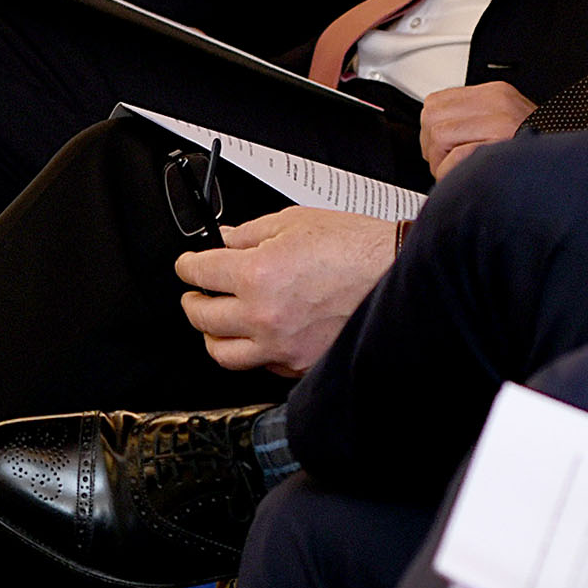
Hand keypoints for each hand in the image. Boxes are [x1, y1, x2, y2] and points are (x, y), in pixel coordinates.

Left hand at [175, 206, 397, 374]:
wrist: (399, 275)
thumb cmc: (358, 248)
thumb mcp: (297, 221)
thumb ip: (251, 233)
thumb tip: (225, 241)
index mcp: (258, 274)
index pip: (199, 272)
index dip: (187, 265)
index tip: (188, 265)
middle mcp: (264, 316)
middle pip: (202, 317)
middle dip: (193, 301)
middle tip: (197, 293)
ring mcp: (282, 346)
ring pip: (223, 353)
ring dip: (213, 335)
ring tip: (217, 322)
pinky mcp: (301, 364)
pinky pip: (262, 366)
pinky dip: (254, 352)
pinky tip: (258, 336)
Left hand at [417, 81, 536, 178]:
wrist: (569, 168)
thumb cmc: (536, 151)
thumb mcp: (504, 122)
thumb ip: (471, 121)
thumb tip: (434, 134)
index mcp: (495, 93)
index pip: (436, 102)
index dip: (432, 130)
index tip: (442, 148)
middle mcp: (497, 103)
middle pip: (431, 117)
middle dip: (432, 147)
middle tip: (448, 163)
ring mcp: (500, 123)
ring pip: (439, 136)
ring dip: (442, 163)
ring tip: (460, 171)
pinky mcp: (501, 145)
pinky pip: (455, 158)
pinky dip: (453, 174)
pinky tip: (468, 178)